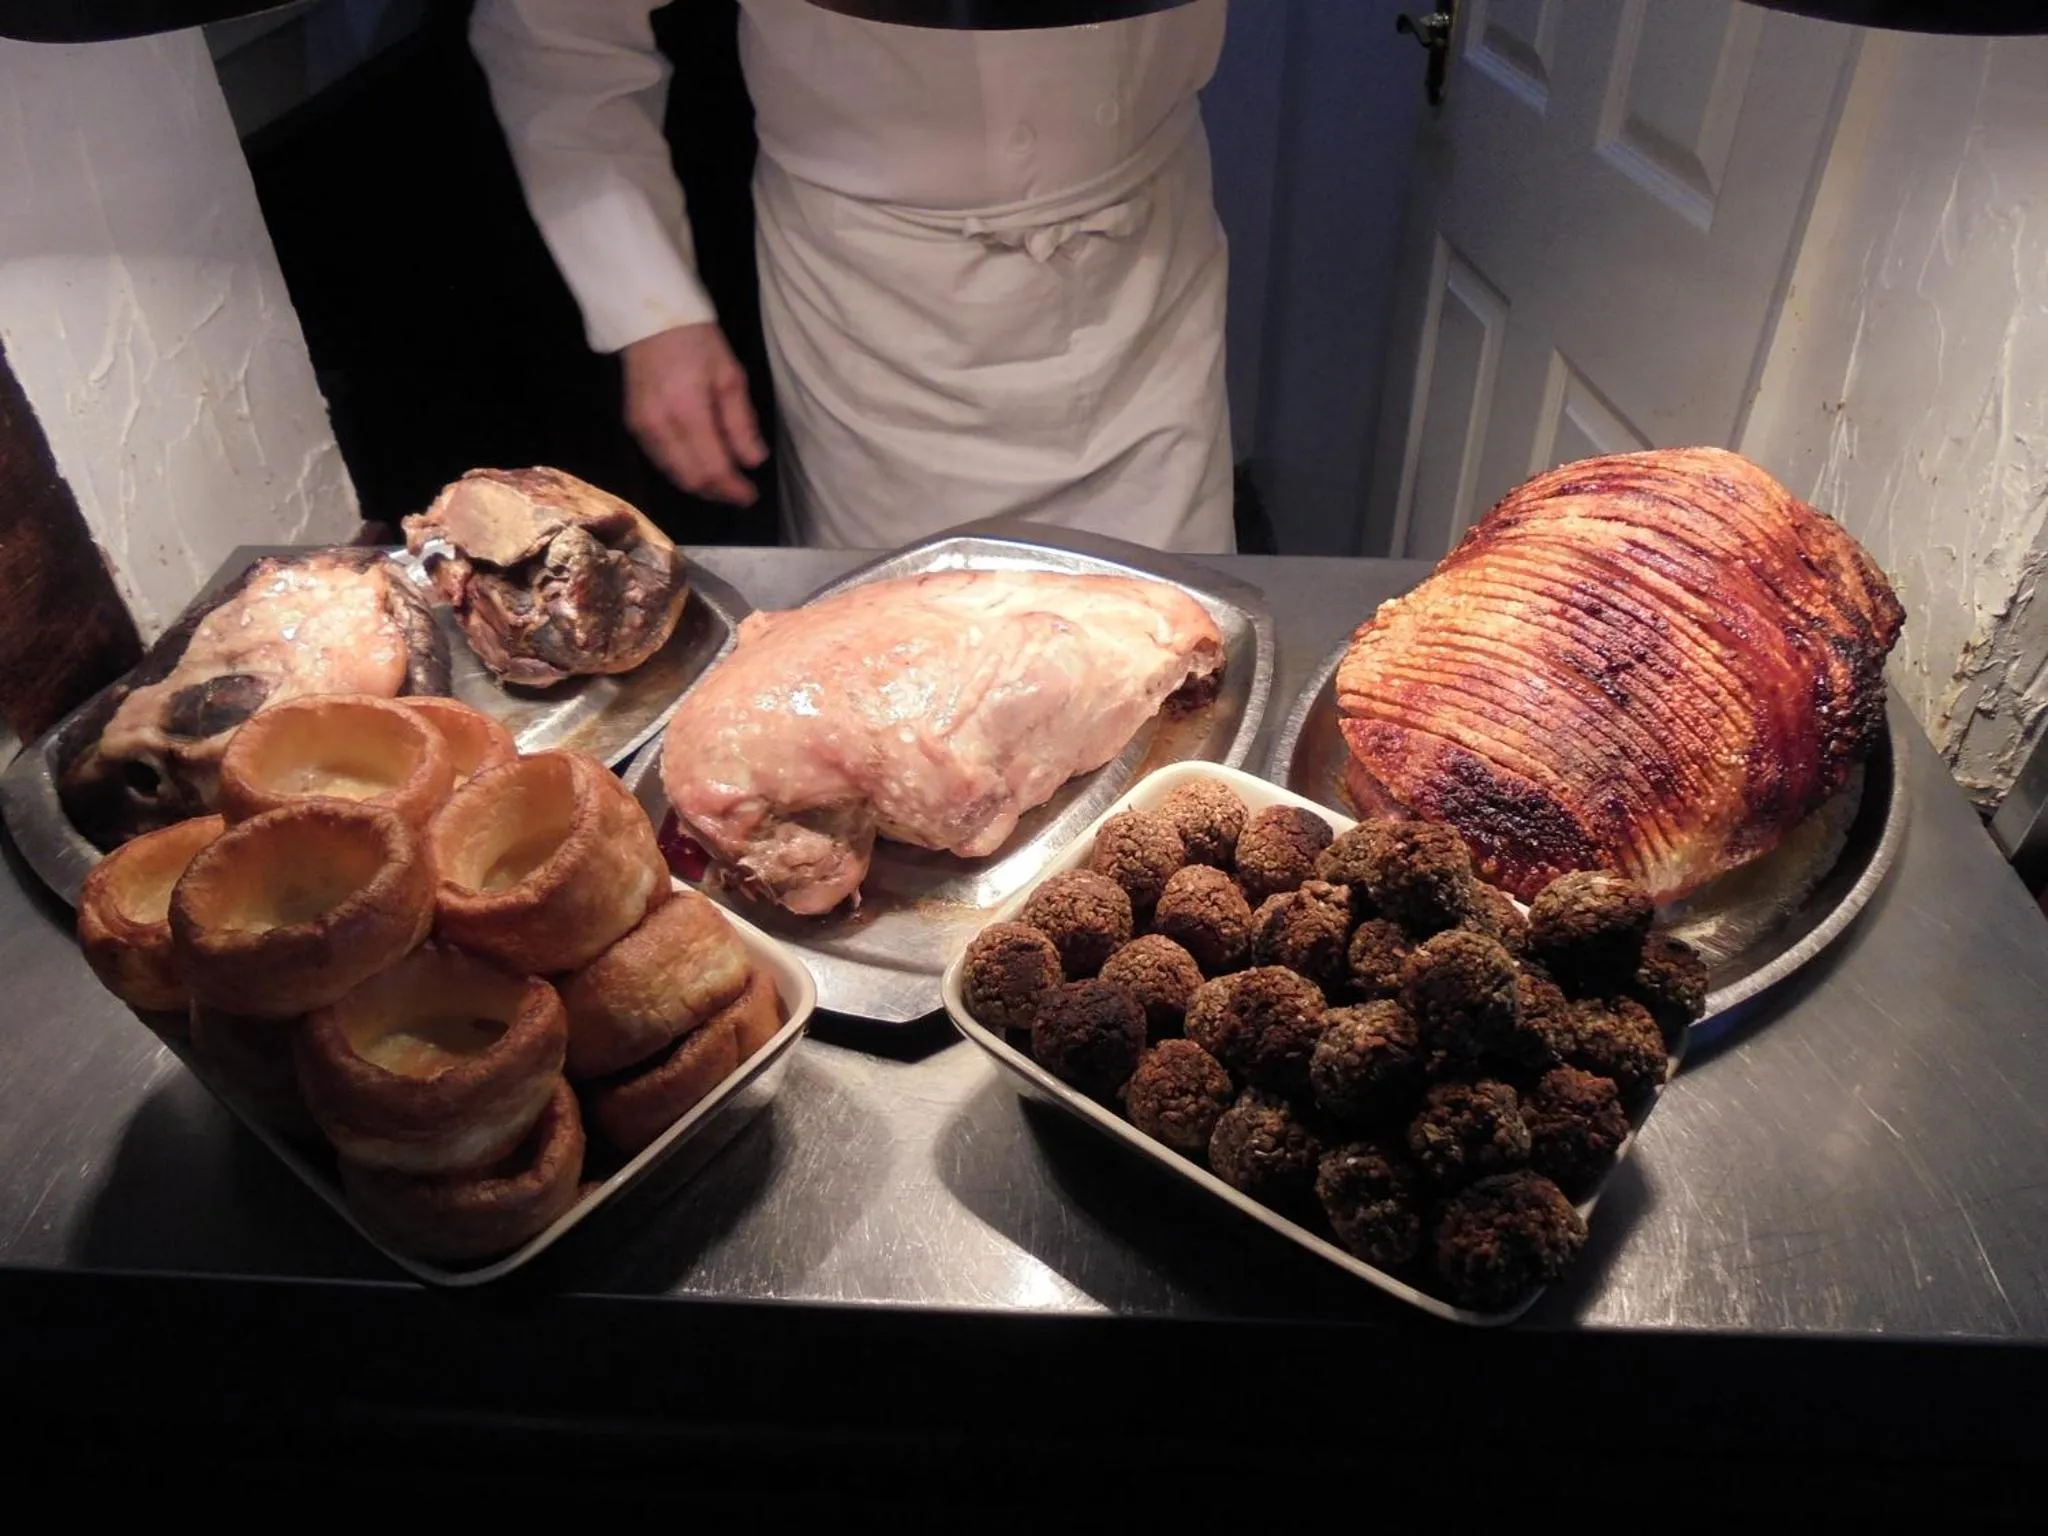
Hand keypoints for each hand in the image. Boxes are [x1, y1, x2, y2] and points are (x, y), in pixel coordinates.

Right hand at [622, 323, 766, 505]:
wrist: (648, 320)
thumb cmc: (697, 342)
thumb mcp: (730, 376)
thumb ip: (741, 422)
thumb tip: (753, 461)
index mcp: (688, 411)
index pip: (712, 468)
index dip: (733, 488)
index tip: (751, 494)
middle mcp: (660, 426)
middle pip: (691, 479)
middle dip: (718, 492)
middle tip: (740, 493)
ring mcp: (642, 428)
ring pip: (674, 475)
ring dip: (701, 485)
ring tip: (725, 483)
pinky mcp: (634, 426)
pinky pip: (661, 461)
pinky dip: (683, 471)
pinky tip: (701, 465)